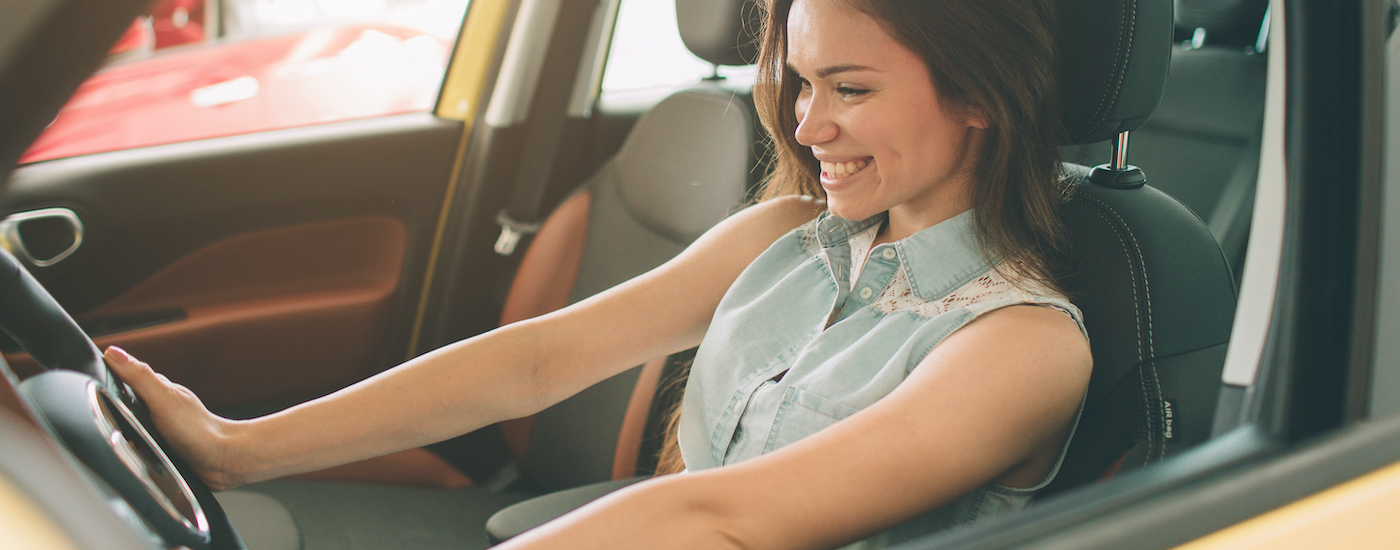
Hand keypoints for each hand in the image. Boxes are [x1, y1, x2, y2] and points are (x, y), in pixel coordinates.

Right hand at [104, 346, 244, 490]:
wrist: (221, 461)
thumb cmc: (198, 430)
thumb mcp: (163, 398)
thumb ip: (139, 377)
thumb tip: (113, 353)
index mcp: (158, 391)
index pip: (124, 377)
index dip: (104, 377)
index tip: (84, 378)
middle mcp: (159, 407)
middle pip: (124, 402)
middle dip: (107, 407)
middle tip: (90, 413)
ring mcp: (161, 428)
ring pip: (129, 424)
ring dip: (118, 429)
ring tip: (104, 435)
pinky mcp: (163, 448)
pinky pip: (138, 444)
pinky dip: (130, 447)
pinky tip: (125, 452)